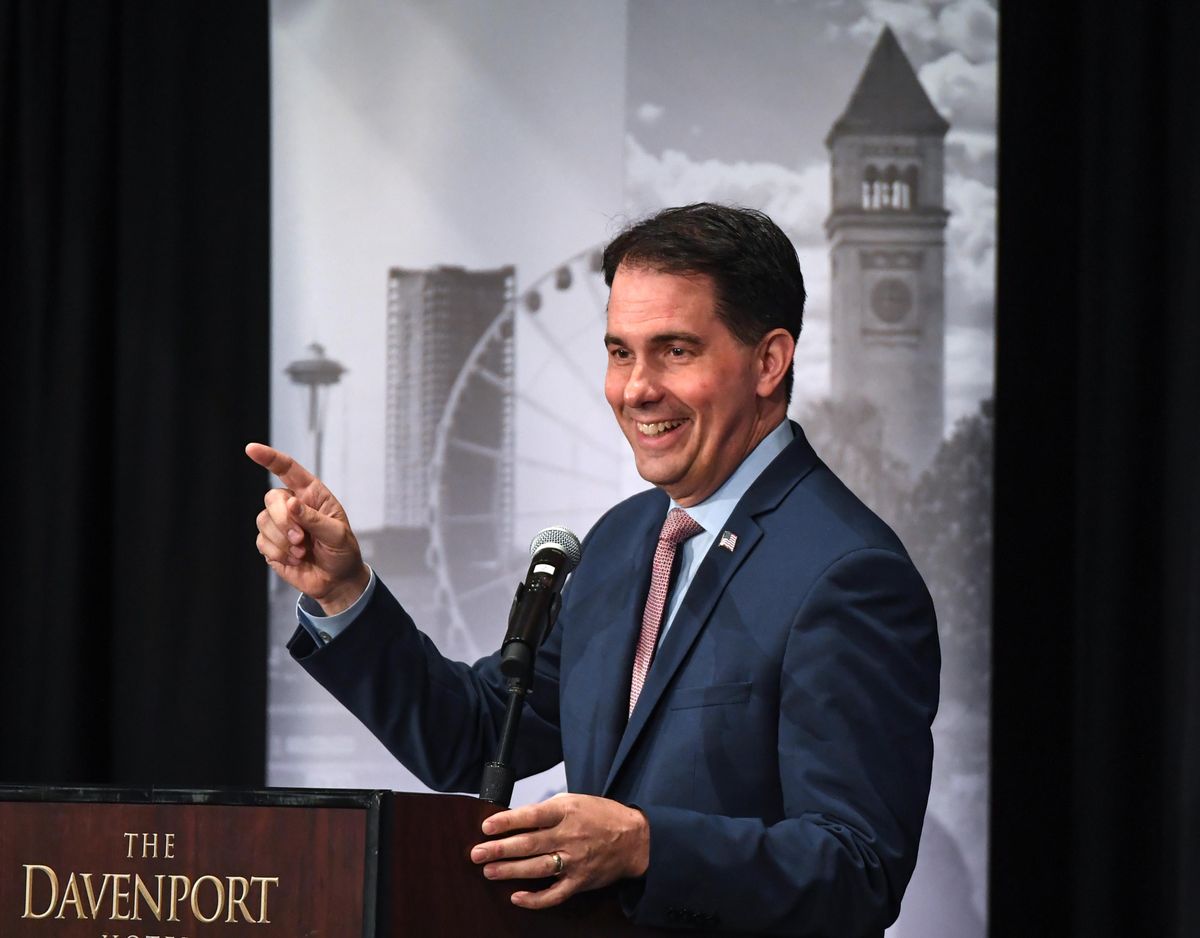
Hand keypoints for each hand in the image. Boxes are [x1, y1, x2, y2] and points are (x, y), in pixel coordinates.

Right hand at [246, 442, 369, 612]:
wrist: (336, 580)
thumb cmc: (342, 552)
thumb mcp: (337, 535)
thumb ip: (315, 519)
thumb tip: (291, 504)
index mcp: (312, 494)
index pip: (288, 470)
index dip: (269, 458)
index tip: (251, 449)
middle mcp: (293, 505)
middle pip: (271, 498)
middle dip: (282, 519)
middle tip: (300, 538)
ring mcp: (280, 525)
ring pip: (263, 520)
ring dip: (283, 540)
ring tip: (302, 551)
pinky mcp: (271, 544)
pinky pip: (261, 541)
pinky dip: (278, 552)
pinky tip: (295, 559)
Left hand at [470, 793, 648, 908]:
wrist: (633, 838)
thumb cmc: (600, 816)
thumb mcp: (574, 802)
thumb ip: (546, 811)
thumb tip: (515, 820)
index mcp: (566, 813)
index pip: (532, 816)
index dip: (507, 822)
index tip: (487, 826)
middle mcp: (569, 837)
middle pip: (529, 844)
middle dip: (499, 849)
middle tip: (477, 853)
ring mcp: (575, 861)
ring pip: (537, 868)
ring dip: (510, 871)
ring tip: (489, 871)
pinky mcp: (579, 882)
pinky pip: (554, 894)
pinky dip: (535, 899)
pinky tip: (517, 897)